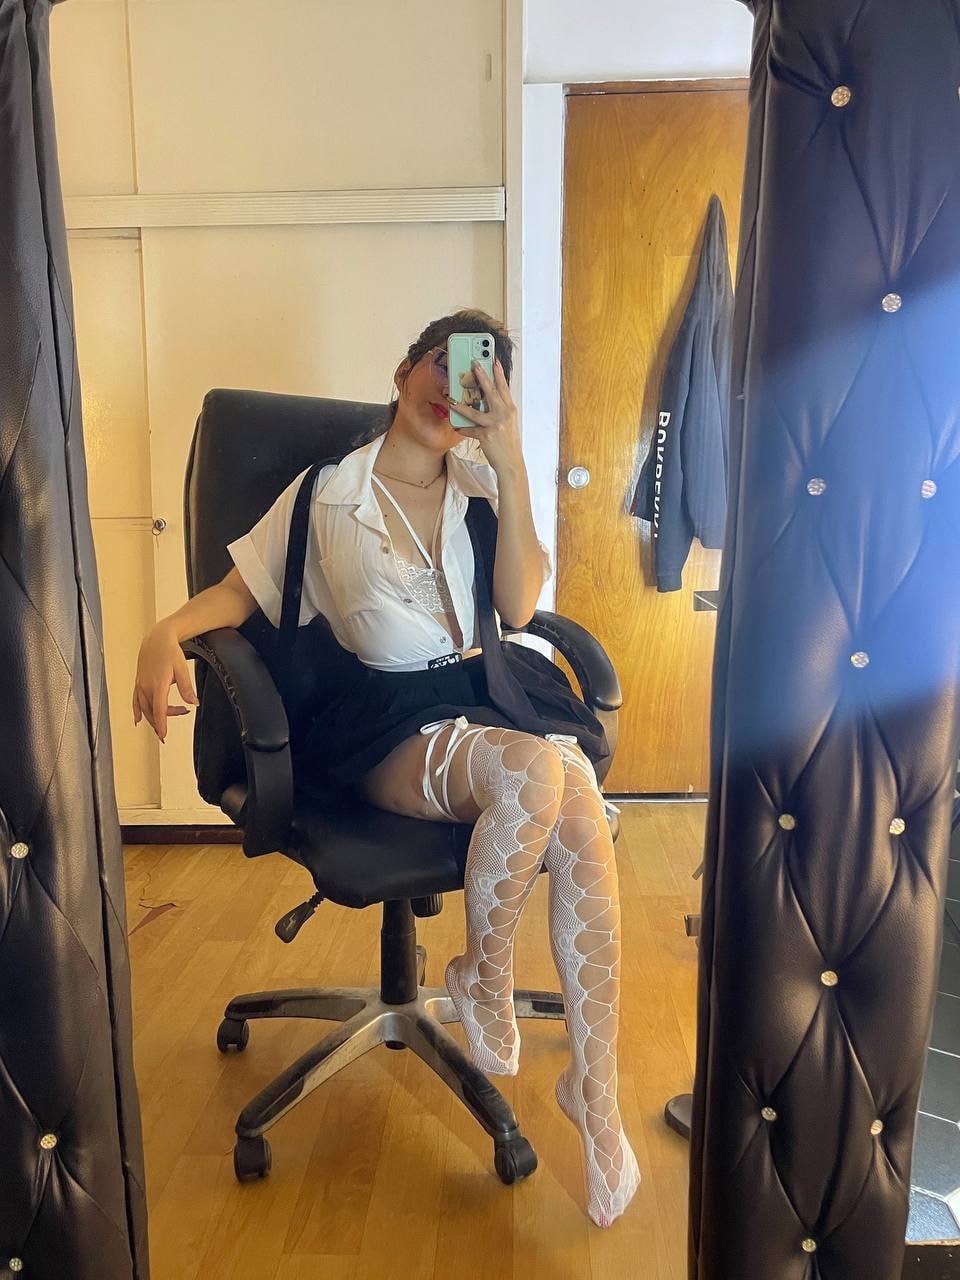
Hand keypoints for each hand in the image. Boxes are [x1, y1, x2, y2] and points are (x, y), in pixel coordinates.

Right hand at [132, 620, 197, 741]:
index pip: (159, 710)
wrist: (156, 638)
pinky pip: (135, 701)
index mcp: (158, 684)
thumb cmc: (170, 651)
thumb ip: (187, 687)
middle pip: (152, 711)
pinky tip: (137, 720)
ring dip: (154, 717)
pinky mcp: (138, 682)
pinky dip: (136, 711)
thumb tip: (193, 703)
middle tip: (182, 713)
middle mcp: (146, 686)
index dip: (161, 724)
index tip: (163, 736)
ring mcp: (140, 685)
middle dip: (163, 720)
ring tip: (166, 718)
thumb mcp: (182, 668)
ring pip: (144, 708)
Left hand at [446, 359, 524, 476]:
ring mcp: (494, 424)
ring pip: (474, 411)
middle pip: (491, 391)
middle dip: (482, 376)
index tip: (494, 361)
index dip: (499, 373)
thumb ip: (500, 411)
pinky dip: (462, 428)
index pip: (504, 388)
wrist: (511, 463)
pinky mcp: (485, 435)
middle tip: (474, 364)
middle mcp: (504, 414)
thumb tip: (487, 400)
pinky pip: (469, 429)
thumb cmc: (509, 443)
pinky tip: (456, 426)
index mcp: (510, 410)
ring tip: (451, 399)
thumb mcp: (509, 424)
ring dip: (460, 405)